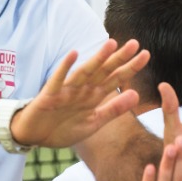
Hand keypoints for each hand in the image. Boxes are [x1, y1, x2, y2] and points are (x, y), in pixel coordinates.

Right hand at [9, 39, 150, 148]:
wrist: (35, 137)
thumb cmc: (63, 129)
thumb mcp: (93, 123)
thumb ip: (114, 110)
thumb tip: (136, 94)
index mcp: (93, 96)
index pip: (115, 79)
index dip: (130, 68)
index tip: (146, 55)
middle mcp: (83, 90)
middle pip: (104, 72)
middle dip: (119, 59)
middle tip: (135, 44)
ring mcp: (67, 91)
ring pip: (85, 72)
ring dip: (97, 59)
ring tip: (111, 45)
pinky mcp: (51, 95)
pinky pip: (59, 80)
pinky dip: (65, 68)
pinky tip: (73, 55)